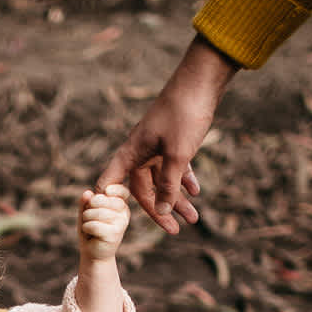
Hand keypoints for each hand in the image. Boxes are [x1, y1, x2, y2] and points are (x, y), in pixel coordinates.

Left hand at [79, 184, 131, 261]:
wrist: (93, 254)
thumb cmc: (90, 230)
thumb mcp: (86, 212)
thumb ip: (86, 202)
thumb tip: (87, 193)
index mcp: (120, 205)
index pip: (121, 190)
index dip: (113, 188)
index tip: (106, 191)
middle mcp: (123, 212)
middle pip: (101, 199)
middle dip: (88, 208)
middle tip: (90, 218)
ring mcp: (121, 223)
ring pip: (96, 212)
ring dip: (86, 220)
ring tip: (90, 227)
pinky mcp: (115, 233)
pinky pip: (94, 224)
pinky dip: (86, 228)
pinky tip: (91, 234)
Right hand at [97, 36, 237, 234]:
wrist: (200, 81)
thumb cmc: (184, 115)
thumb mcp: (177, 155)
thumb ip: (168, 185)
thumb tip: (161, 210)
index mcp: (132, 153)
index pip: (112, 185)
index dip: (111, 204)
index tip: (113, 224)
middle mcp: (140, 151)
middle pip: (144, 188)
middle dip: (162, 209)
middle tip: (176, 229)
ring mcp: (156, 145)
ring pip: (163, 179)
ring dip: (177, 198)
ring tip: (194, 218)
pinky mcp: (172, 139)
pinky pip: (174, 166)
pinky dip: (184, 179)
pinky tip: (196, 191)